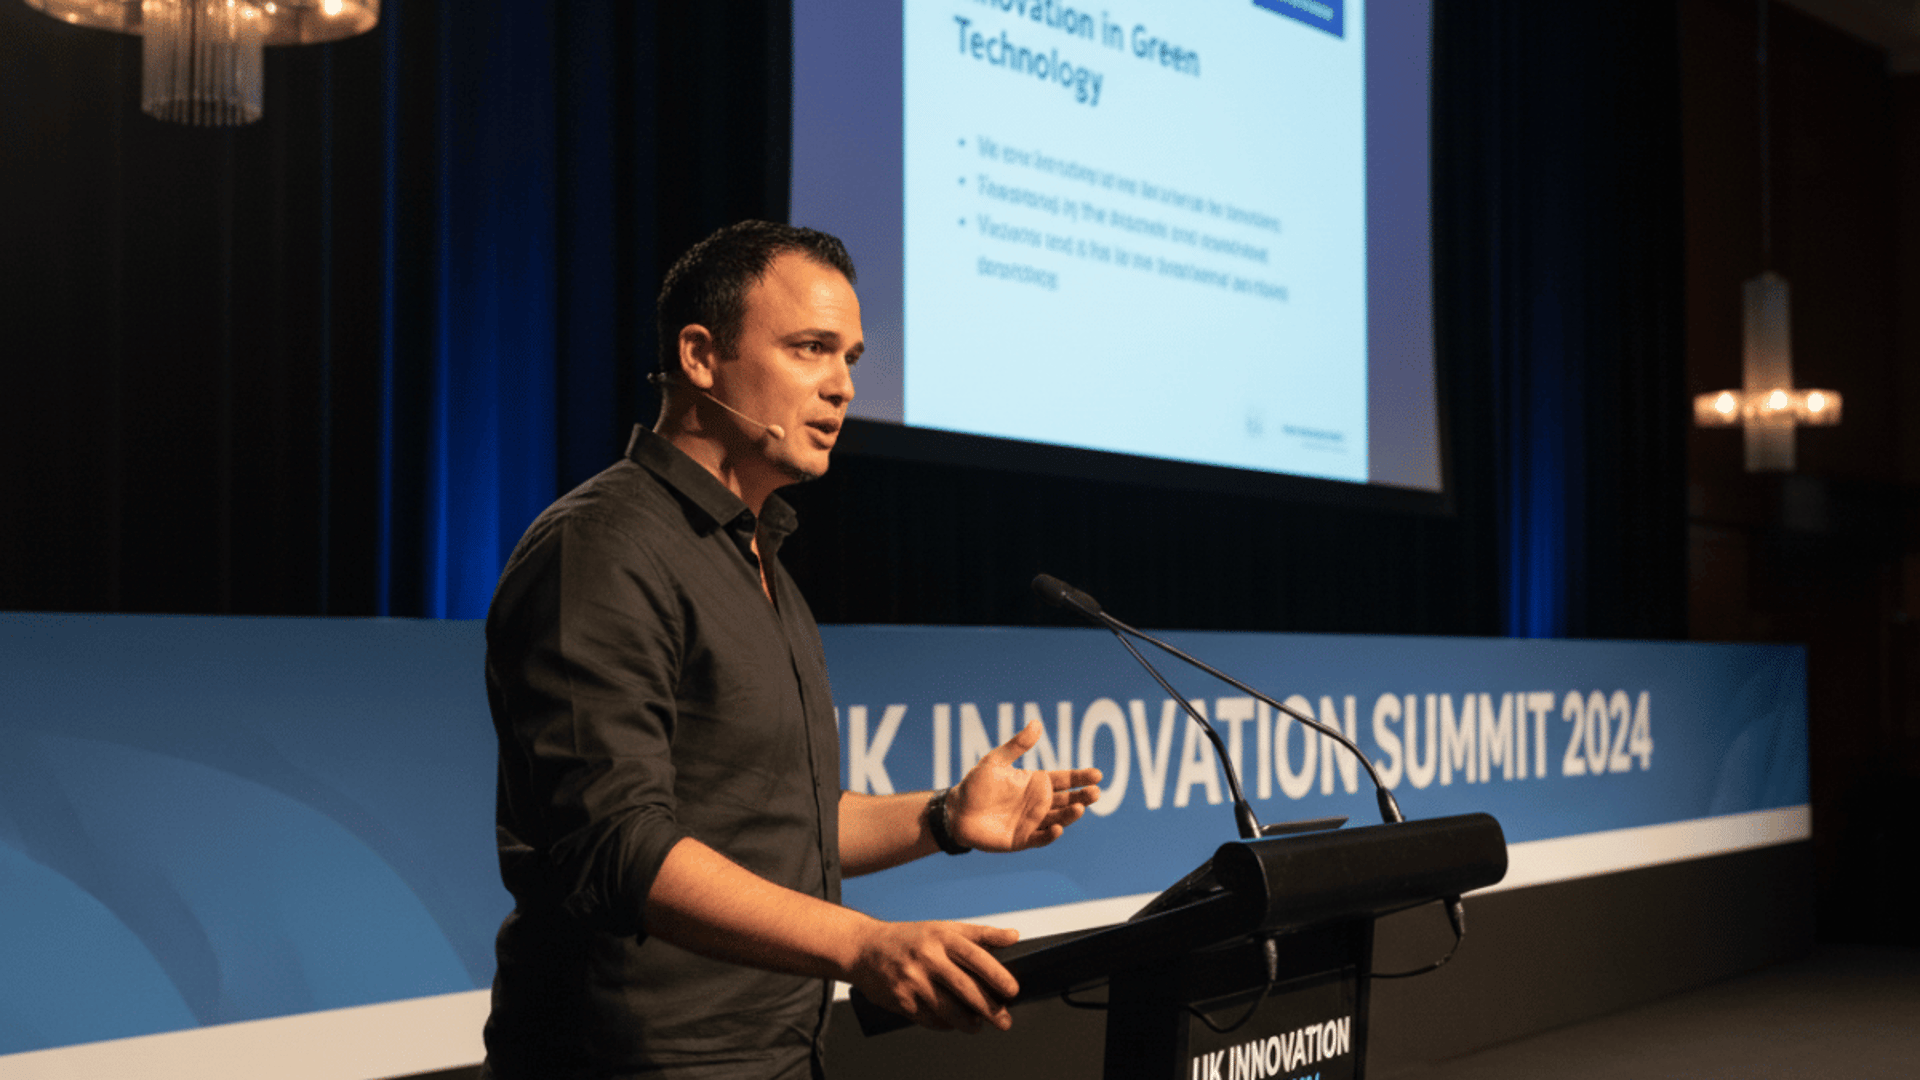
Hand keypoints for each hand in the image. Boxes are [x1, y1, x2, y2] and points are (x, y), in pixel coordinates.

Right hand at [848, 920, 1020, 1032]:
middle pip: (965, 988)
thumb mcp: (943, 929)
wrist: (864, 949)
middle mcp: (927, 957)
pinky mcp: (901, 1000)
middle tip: (1005, 1020)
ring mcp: (913, 980)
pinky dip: (946, 1024)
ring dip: (969, 1022)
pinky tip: (954, 1023)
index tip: (1013, 991)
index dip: (997, 975)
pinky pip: (931, 1019)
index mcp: (941, 936)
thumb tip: (1014, 936)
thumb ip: (979, 935)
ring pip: (949, 1010)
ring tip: (979, 1024)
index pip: (976, 956)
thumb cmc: (910, 939)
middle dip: (989, 1008)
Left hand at [948, 720, 1101, 851]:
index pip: (1065, 780)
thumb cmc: (976, 785)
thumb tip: (1037, 723)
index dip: (1081, 777)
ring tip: (1080, 808)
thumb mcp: (996, 761)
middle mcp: (1038, 803)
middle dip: (1083, 796)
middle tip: (1095, 792)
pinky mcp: (1022, 839)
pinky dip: (1050, 835)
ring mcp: (1032, 822)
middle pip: (1067, 800)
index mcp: (1036, 783)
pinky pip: (1040, 838)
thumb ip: (1017, 745)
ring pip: (1058, 819)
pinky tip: (1058, 828)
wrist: (956, 812)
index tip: (1097, 774)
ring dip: (1070, 815)